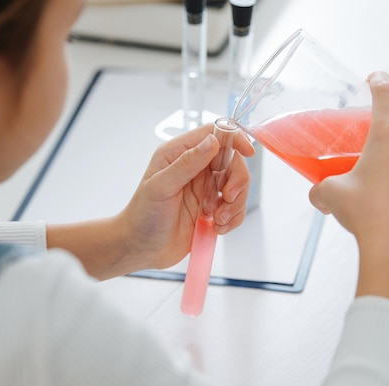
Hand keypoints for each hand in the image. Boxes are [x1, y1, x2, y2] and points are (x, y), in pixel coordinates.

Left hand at [118, 123, 254, 270]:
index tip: (247, 152)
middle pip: (232, 162)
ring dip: (235, 204)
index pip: (214, 134)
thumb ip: (186, 164)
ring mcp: (205, 189)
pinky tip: (217, 228)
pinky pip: (235, 208)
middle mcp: (195, 168)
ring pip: (237, 186)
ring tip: (219, 220)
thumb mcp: (161, 187)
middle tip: (227, 198)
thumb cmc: (142, 216)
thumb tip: (212, 142)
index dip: (234, 139)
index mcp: (179, 154)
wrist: (140, 248)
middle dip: (237, 181)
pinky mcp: (212, 209)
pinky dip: (233, 218)